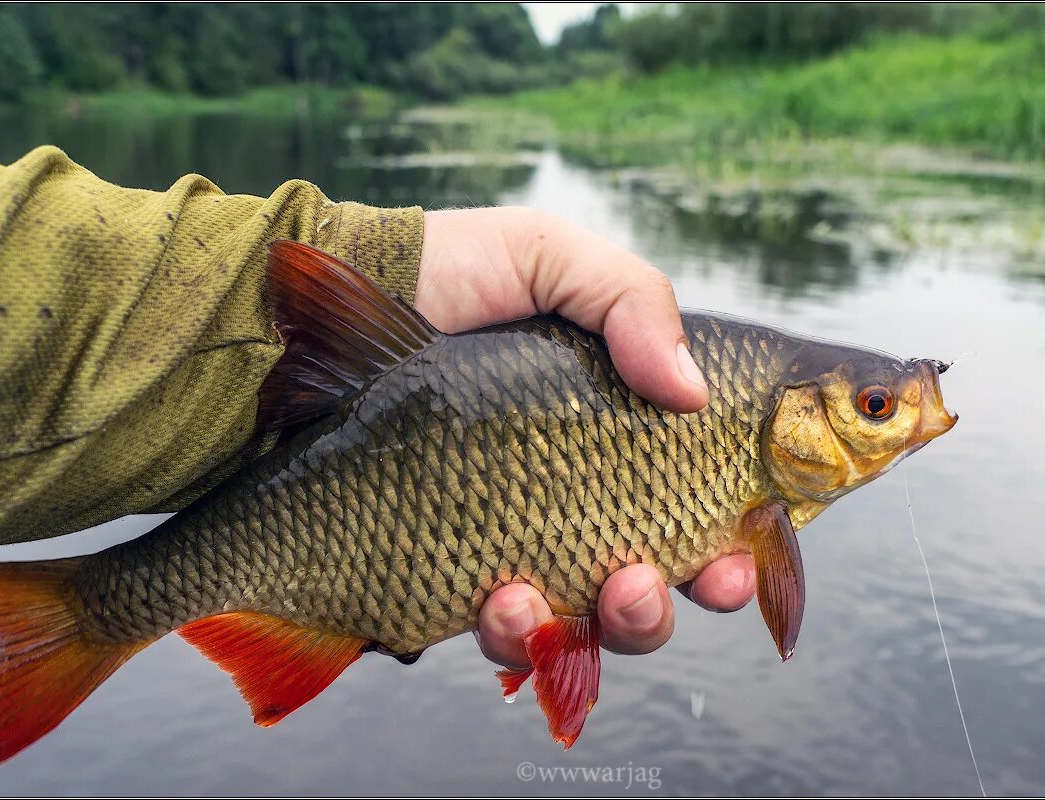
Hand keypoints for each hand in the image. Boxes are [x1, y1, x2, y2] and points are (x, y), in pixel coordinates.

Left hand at [415, 207, 756, 666]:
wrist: (302, 323)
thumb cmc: (440, 276)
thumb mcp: (546, 254)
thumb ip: (631, 299)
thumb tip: (694, 390)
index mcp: (617, 432)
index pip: (700, 502)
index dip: (737, 543)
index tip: (742, 554)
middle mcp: (574, 500)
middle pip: (657, 585)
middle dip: (677, 603)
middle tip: (669, 581)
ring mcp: (512, 548)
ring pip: (592, 629)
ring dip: (618, 628)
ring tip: (602, 592)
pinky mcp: (446, 585)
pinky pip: (503, 639)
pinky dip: (519, 632)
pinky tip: (502, 596)